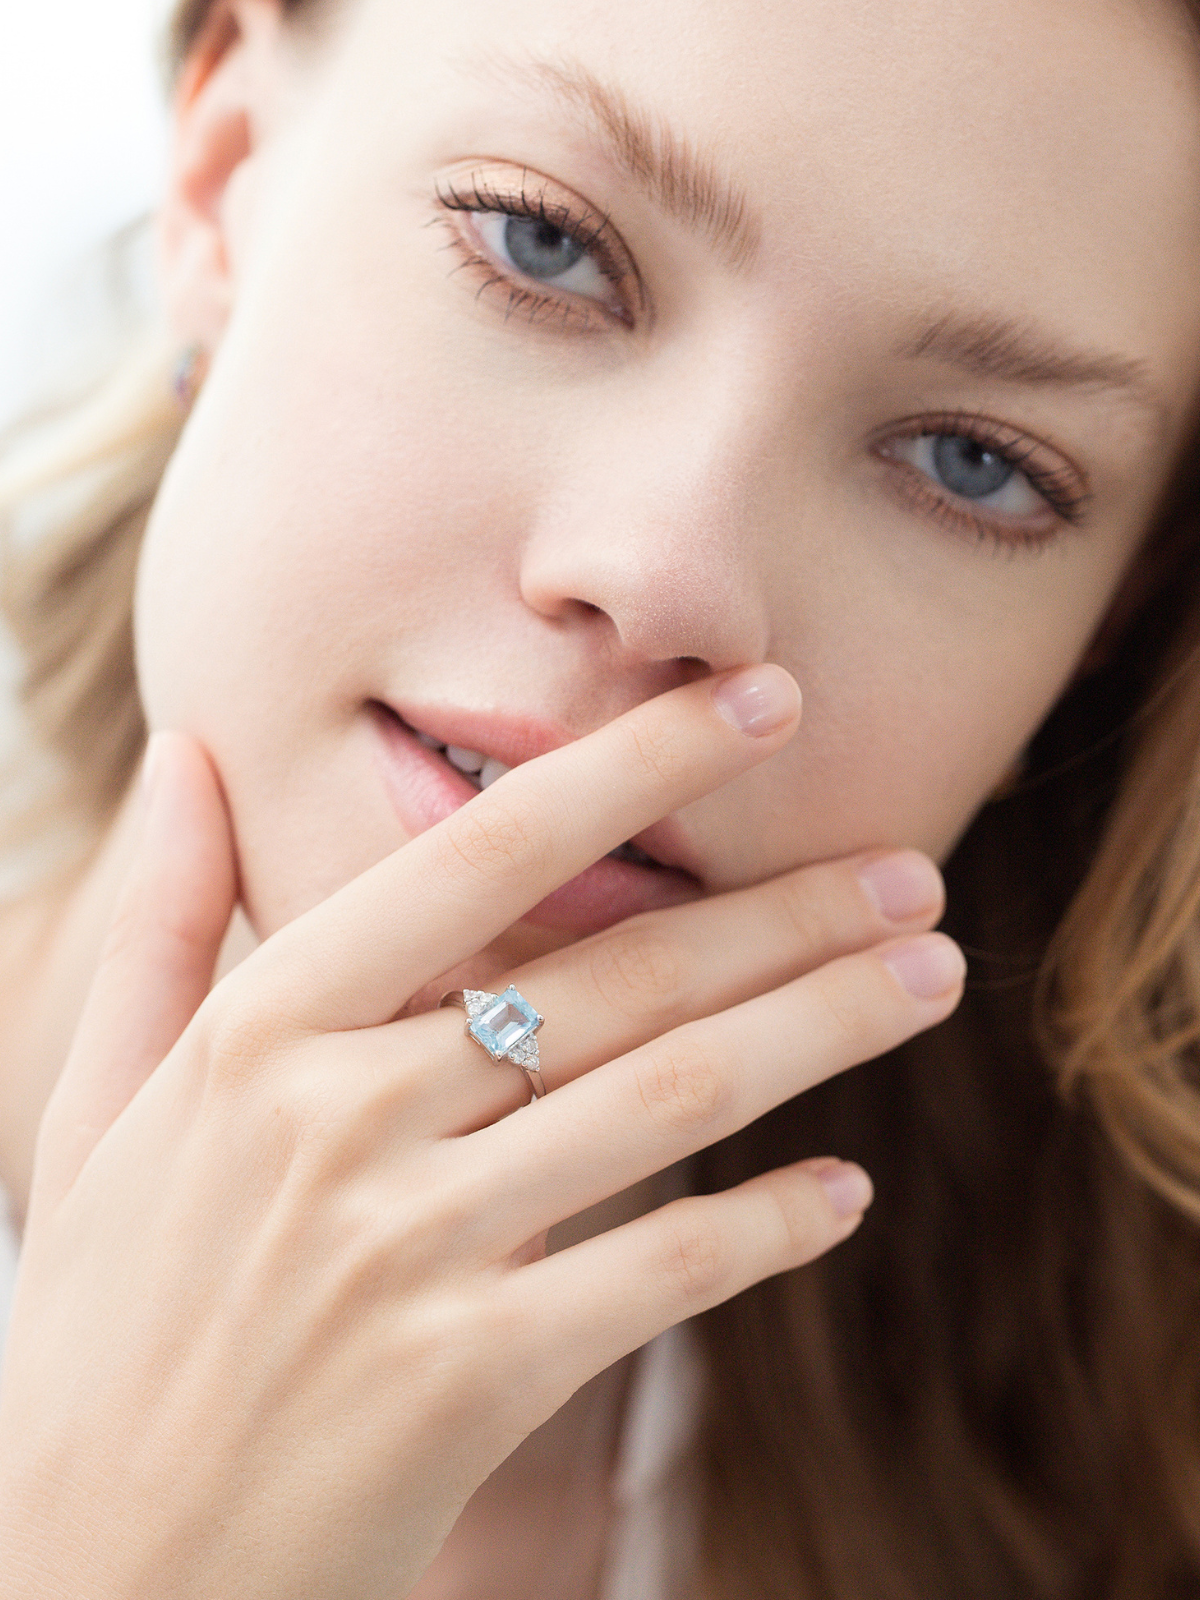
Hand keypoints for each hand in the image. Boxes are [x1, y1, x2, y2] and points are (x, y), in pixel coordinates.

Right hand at [0, 666, 962, 1599]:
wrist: (86, 1565)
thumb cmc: (105, 1320)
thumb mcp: (101, 1105)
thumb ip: (158, 921)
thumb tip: (184, 752)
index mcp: (263, 1026)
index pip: (485, 852)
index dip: (641, 764)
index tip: (764, 702)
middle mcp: (340, 1116)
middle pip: (620, 977)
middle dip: (791, 913)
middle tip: (915, 873)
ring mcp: (410, 1250)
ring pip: (673, 1098)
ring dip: (826, 1028)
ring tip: (931, 979)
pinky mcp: (469, 1382)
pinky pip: (666, 1271)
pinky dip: (771, 1223)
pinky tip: (846, 1190)